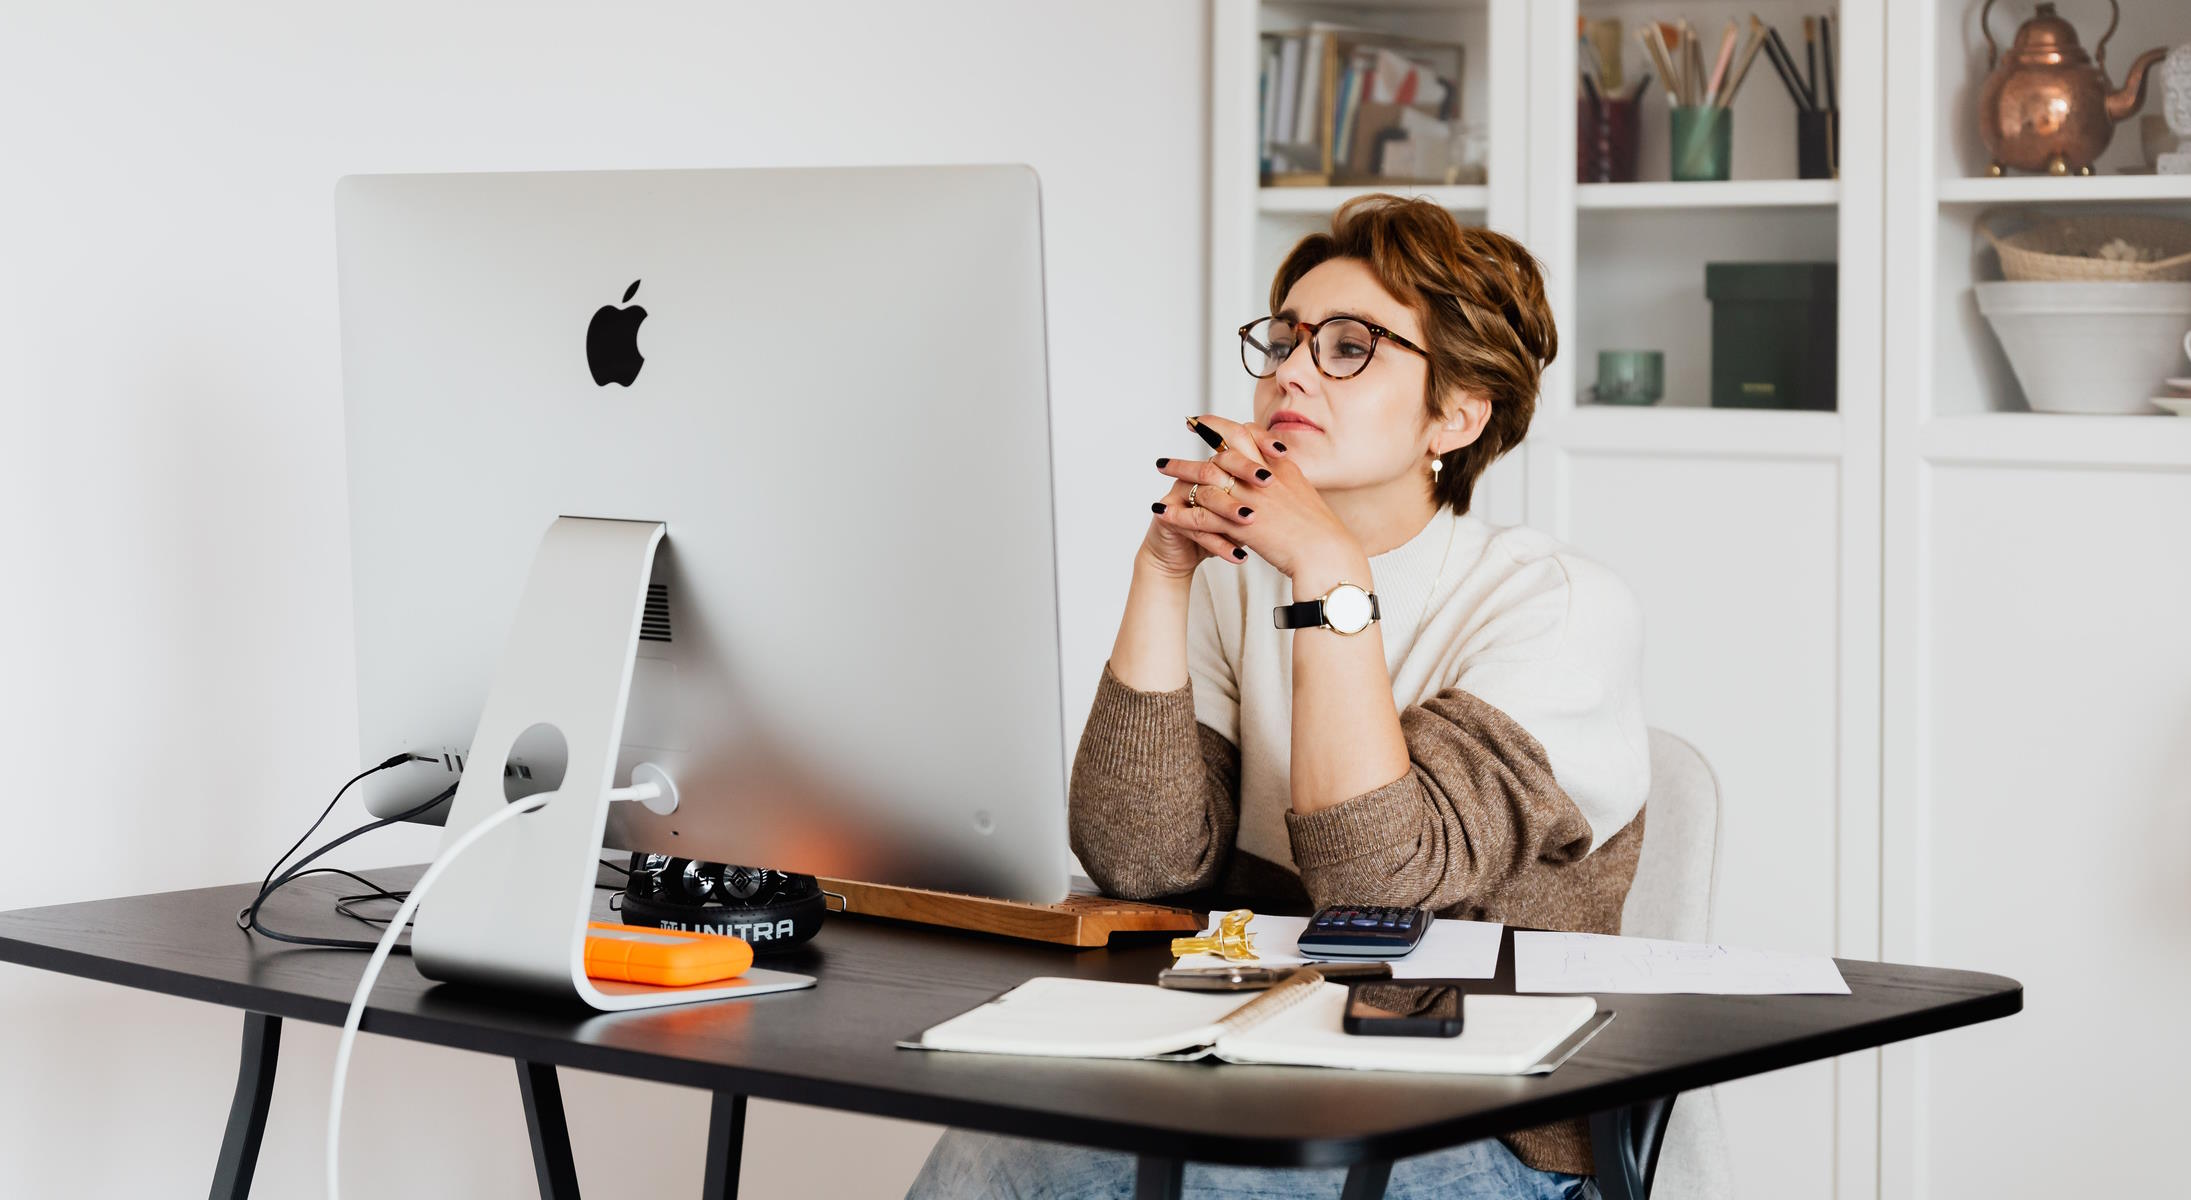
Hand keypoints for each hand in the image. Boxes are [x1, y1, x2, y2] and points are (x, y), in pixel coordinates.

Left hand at [1149, 415, 1357, 579]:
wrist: (1326, 553)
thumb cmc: (1319, 532)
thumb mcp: (1302, 494)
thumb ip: (1284, 478)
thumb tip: (1274, 469)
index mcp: (1279, 467)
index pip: (1247, 433)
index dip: (1223, 424)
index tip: (1204, 419)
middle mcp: (1262, 476)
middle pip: (1222, 448)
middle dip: (1198, 437)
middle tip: (1184, 424)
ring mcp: (1250, 498)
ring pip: (1206, 478)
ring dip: (1180, 470)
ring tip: (1161, 467)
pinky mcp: (1239, 524)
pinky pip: (1200, 515)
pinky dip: (1179, 512)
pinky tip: (1162, 511)